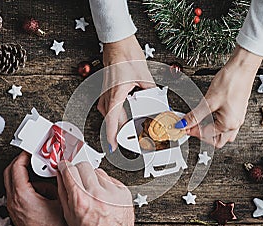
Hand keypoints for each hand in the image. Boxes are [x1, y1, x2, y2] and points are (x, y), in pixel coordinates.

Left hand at [4, 152, 70, 225]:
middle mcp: (14, 200)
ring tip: (41, 172)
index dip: (24, 155)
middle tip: (34, 157)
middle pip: (10, 172)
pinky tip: (43, 189)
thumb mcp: (61, 203)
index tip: (33, 150)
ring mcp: (13, 206)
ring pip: (12, 181)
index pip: (16, 167)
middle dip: (21, 161)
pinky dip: (27, 184)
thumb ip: (59, 186)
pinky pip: (18, 191)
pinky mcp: (17, 211)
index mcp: (22, 195)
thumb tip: (59, 175)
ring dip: (24, 173)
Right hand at [57, 161, 133, 225]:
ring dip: (93, 177)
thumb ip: (63, 193)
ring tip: (92, 191)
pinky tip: (103, 195)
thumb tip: (60, 177)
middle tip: (78, 177)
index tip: (65, 166)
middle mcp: (97, 193)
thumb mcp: (69, 217)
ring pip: (98, 170)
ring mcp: (112, 191)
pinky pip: (110, 178)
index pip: (70, 170)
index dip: (65, 167)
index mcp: (81, 200)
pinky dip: (105, 184)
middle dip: (78, 170)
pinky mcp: (123, 191)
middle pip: (84, 165)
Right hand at [97, 35, 154, 151]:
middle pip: (112, 120)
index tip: (113, 147)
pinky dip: (114, 113)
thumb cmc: (126, 54)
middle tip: (129, 140)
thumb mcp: (144, 76)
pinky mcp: (106, 88)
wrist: (117, 41)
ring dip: (117, 122)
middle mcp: (108, 95)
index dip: (112, 136)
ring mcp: (105, 92)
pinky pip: (108, 106)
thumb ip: (150, 91)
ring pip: (109, 114)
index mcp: (116, 94)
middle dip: (120, 132)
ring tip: (128, 129)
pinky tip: (122, 112)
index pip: (111, 120)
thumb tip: (158, 102)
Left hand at [175, 46, 262, 147]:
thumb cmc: (231, 81)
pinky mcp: (237, 111)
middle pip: (216, 140)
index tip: (183, 126)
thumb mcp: (209, 101)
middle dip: (202, 135)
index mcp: (229, 124)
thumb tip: (184, 124)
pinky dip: (216, 124)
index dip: (192, 131)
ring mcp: (237, 118)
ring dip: (211, 132)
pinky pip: (227, 125)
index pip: (206, 135)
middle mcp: (235, 124)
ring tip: (199, 122)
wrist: (242, 67)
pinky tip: (209, 117)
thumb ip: (195, 115)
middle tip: (190, 126)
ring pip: (223, 134)